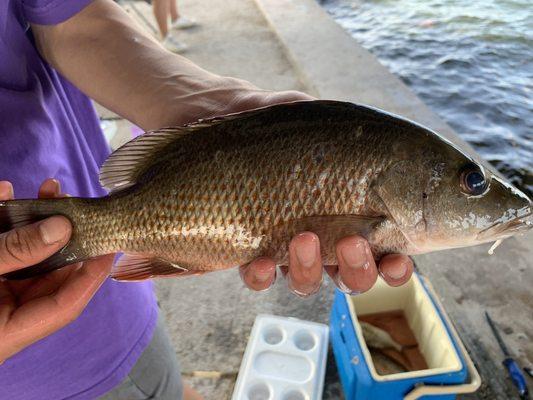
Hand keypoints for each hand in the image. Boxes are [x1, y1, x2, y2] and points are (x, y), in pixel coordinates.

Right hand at [0, 179, 112, 363]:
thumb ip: (16, 252)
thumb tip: (62, 228)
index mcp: (9, 330)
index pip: (66, 303)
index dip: (91, 274)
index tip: (110, 244)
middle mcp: (4, 315)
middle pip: (48, 276)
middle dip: (63, 237)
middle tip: (74, 203)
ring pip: (24, 258)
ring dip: (33, 224)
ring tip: (47, 189)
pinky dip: (0, 225)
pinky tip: (2, 196)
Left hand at [227, 88, 413, 295]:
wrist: (221, 118)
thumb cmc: (278, 122)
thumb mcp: (320, 122)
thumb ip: (351, 139)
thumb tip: (380, 148)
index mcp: (350, 212)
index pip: (383, 250)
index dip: (395, 268)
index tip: (397, 262)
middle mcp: (322, 236)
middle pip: (351, 276)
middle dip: (359, 269)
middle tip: (353, 241)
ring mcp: (284, 246)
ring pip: (307, 281)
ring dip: (311, 270)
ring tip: (304, 238)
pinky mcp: (246, 249)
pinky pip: (258, 278)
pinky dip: (262, 276)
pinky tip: (260, 260)